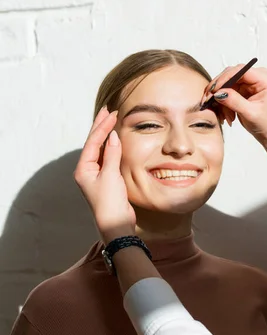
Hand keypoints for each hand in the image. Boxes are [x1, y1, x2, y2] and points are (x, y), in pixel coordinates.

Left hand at [74, 107, 135, 243]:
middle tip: (108, 110)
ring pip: (101, 149)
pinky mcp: (107, 179)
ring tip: (111, 119)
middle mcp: (87, 170)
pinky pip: (108, 157)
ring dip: (106, 134)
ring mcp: (96, 175)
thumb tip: (113, 136)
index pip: (93, 142)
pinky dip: (112, 146)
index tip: (111, 113)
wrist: (116, 224)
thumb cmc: (110, 202)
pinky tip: (116, 139)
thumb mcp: (111, 176)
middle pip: (94, 143)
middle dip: (101, 126)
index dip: (102, 126)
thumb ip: (112, 154)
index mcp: (83, 169)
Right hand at [202, 65, 266, 145]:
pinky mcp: (242, 88)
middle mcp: (257, 77)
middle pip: (230, 74)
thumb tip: (219, 93)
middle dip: (218, 88)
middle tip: (208, 100)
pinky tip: (225, 114)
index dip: (224, 78)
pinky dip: (222, 102)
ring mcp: (248, 82)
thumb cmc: (265, 123)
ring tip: (223, 115)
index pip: (241, 70)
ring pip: (226, 83)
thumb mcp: (250, 113)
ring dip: (220, 98)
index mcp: (264, 79)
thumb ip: (234, 101)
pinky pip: (226, 90)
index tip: (213, 90)